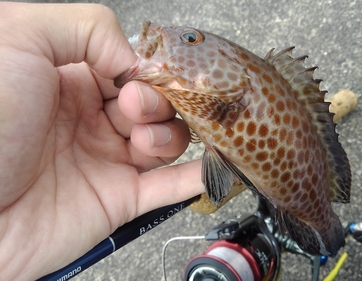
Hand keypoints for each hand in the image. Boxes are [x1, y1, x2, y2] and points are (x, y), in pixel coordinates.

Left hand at [0, 3, 203, 279]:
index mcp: (70, 79)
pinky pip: (169, 188)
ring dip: (170, 134)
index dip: (147, 67)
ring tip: (142, 140)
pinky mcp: (119, 199)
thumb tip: (134, 59)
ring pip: (166, 141)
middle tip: (135, 105)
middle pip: (154, 102)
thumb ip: (85, 28)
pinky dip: (195, 176)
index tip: (148, 73)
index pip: (131, 67)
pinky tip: (211, 165)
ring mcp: (107, 160)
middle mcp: (91, 119)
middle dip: (158, 99)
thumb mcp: (19, 37)